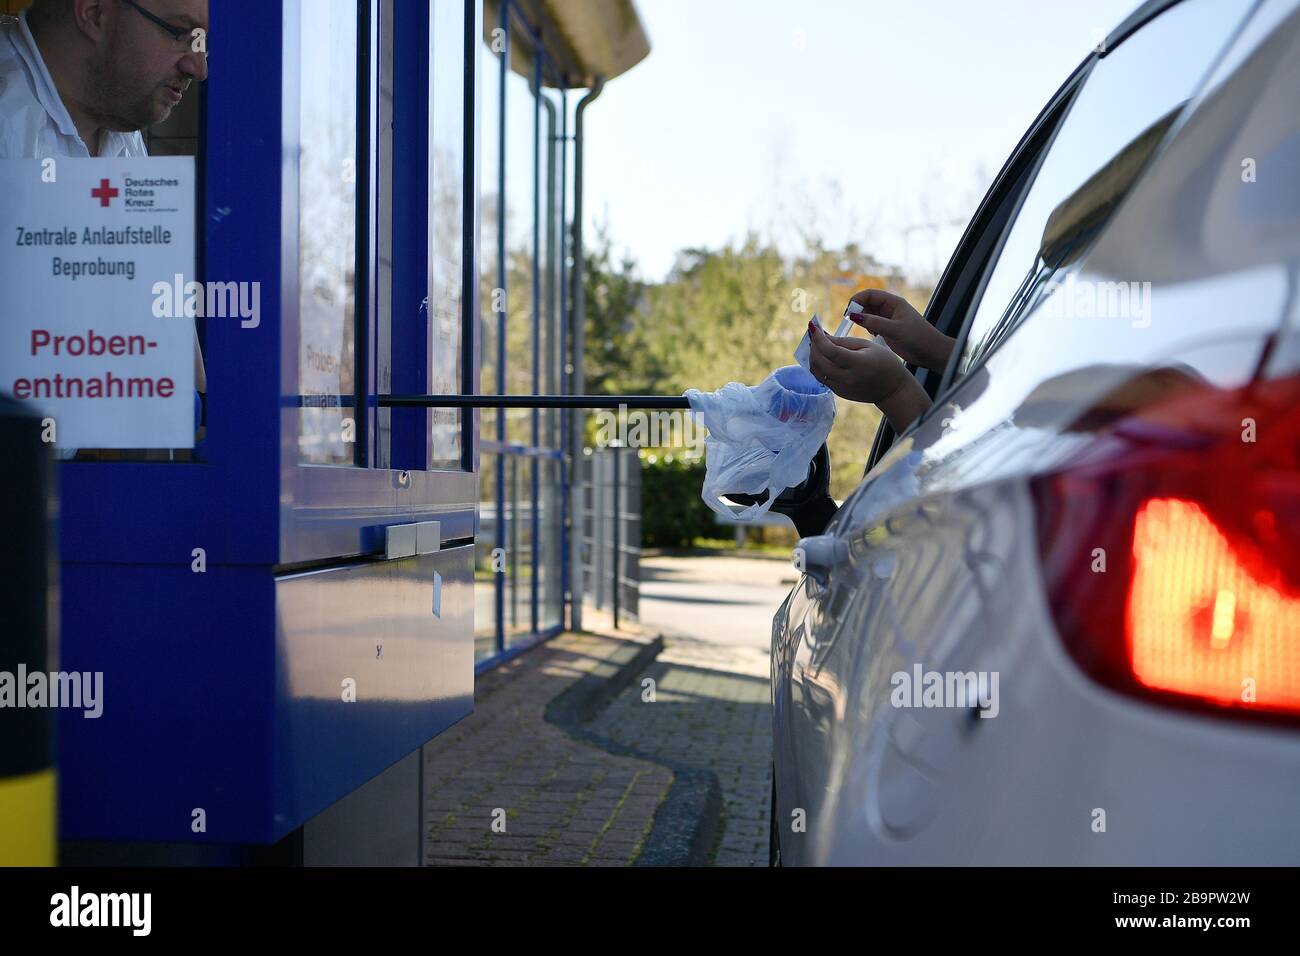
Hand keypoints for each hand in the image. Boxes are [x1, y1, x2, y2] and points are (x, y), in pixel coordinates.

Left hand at [808, 322, 931, 432]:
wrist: (892, 390)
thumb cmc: (884, 362)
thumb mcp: (868, 345)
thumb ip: (843, 341)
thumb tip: (822, 336)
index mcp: (857, 364)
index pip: (831, 351)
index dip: (819, 339)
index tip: (813, 327)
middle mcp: (847, 378)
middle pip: (819, 361)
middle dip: (813, 345)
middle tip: (814, 333)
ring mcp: (841, 387)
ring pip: (816, 371)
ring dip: (813, 356)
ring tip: (817, 344)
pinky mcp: (838, 392)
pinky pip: (821, 377)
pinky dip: (818, 365)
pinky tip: (823, 356)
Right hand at [847, 289, 954, 373]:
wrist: (931, 352)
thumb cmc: (918, 338)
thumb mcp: (894, 330)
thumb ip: (874, 322)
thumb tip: (854, 316)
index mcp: (894, 302)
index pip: (870, 294)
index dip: (857, 300)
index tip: (849, 312)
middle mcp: (890, 308)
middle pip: (867, 303)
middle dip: (858, 310)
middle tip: (851, 322)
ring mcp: (889, 319)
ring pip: (869, 314)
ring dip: (863, 320)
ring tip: (866, 330)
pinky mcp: (888, 329)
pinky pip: (872, 324)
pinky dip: (868, 327)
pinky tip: (872, 335)